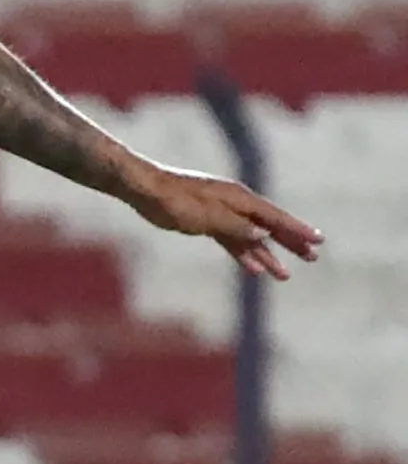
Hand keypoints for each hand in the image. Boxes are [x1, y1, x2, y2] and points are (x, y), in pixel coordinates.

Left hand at [123, 163, 323, 279]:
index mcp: (238, 199)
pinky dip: (243, 254)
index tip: (319, 240)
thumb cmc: (174, 200)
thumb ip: (235, 227)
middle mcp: (234, 204)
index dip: (297, 230)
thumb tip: (263, 235)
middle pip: (268, 226)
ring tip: (285, 275)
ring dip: (268, 255)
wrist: (143, 189)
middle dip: (290, 243)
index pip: (274, 217)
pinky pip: (231, 240)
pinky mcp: (206, 221)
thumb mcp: (206, 217)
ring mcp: (220, 213)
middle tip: (313, 257)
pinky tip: (253, 268)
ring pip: (250, 237)